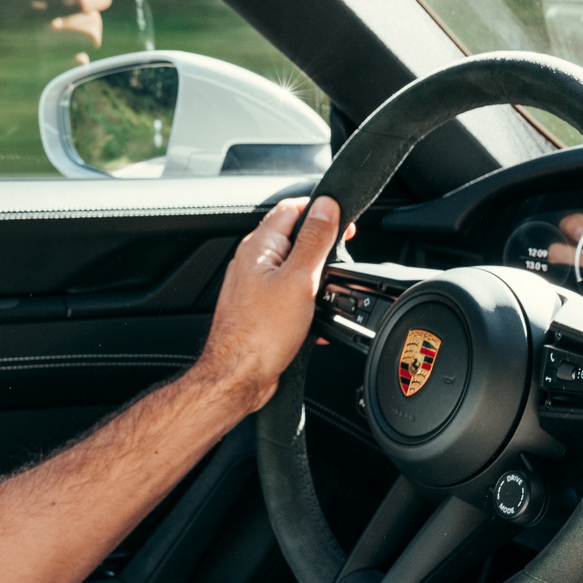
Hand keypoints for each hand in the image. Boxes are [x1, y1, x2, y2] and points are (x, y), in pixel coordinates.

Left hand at [194, 196, 348, 412]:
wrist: (238, 378)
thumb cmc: (259, 334)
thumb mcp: (298, 279)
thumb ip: (315, 240)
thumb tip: (327, 205)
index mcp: (259, 246)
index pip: (292, 208)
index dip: (322, 210)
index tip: (344, 224)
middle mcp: (253, 262)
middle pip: (294, 237)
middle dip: (322, 247)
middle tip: (340, 261)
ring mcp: (254, 286)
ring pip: (293, 268)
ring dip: (315, 278)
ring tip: (327, 293)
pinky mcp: (260, 309)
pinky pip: (289, 295)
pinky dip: (306, 302)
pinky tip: (316, 319)